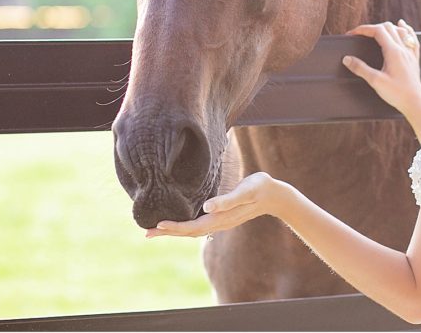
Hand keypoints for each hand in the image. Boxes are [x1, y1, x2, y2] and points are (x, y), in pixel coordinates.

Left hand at [144, 172, 285, 239]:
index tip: (158, 224)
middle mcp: (218, 223)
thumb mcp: (245, 190)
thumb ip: (227, 200)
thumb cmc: (259, 188)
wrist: (274, 195)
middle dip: (168, 232)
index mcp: (221, 218)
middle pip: (188, 232)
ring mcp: (220, 222)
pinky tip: (178, 222)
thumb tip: (207, 207)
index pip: (193, 226)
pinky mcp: (221, 217)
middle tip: (146, 233)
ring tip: (156, 230)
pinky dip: (184, 226)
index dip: (175, 227)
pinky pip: (198, 226)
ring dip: (174, 231)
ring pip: (192, 231)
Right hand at [342, 18, 420, 115]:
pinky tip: (403, 26)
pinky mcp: (414, 59)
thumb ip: (360, 68)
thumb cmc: (397, 93)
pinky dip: (406, 29)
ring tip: (378, 29)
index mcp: (393, 52)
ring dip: (387, 27)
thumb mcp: (375, 81)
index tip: (353, 33)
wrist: (415, 103)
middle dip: (372, 27)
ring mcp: (410, 53)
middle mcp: (403, 49)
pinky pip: (412, 38)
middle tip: (362, 34)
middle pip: (388, 27)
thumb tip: (347, 59)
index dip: (363, 29)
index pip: (377, 31)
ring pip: (400, 30)